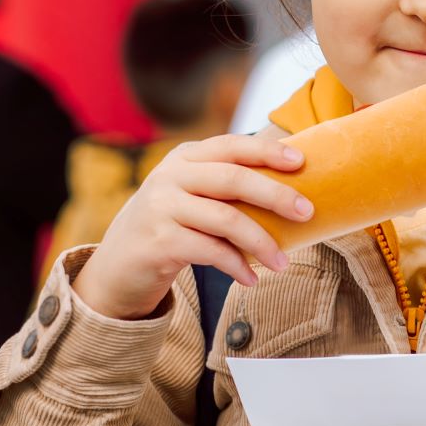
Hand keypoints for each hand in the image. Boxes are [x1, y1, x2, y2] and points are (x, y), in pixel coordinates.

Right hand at [73, 135, 309, 319]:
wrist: (117, 265)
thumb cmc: (170, 226)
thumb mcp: (191, 195)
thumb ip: (225, 186)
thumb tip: (292, 192)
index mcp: (185, 157)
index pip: (232, 146)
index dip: (268, 150)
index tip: (301, 161)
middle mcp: (170, 176)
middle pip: (233, 179)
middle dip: (275, 194)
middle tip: (307, 212)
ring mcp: (161, 207)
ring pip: (225, 219)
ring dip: (261, 243)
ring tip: (282, 264)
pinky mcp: (158, 242)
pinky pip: (210, 252)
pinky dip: (237, 266)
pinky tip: (251, 279)